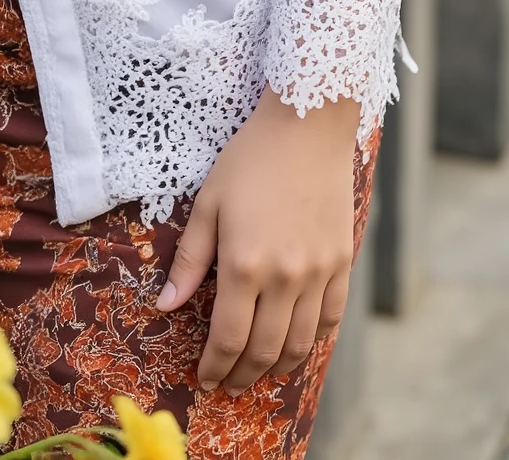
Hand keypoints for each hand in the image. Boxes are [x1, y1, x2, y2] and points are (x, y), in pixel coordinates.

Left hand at [156, 88, 358, 394]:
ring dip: (277, 367)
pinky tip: (296, 344)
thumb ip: (191, 261)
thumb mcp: (208, 203)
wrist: (307, 125)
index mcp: (245, 264)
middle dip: (243, 375)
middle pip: (265, 350)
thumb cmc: (250, 158)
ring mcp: (318, 272)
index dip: (215, 366)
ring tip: (259, 372)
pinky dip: (313, 341)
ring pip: (299, 343)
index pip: (229, 338)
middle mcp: (285, 277)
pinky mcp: (342, 262)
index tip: (205, 378)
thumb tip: (166, 305)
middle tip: (229, 383)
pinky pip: (330, 318)